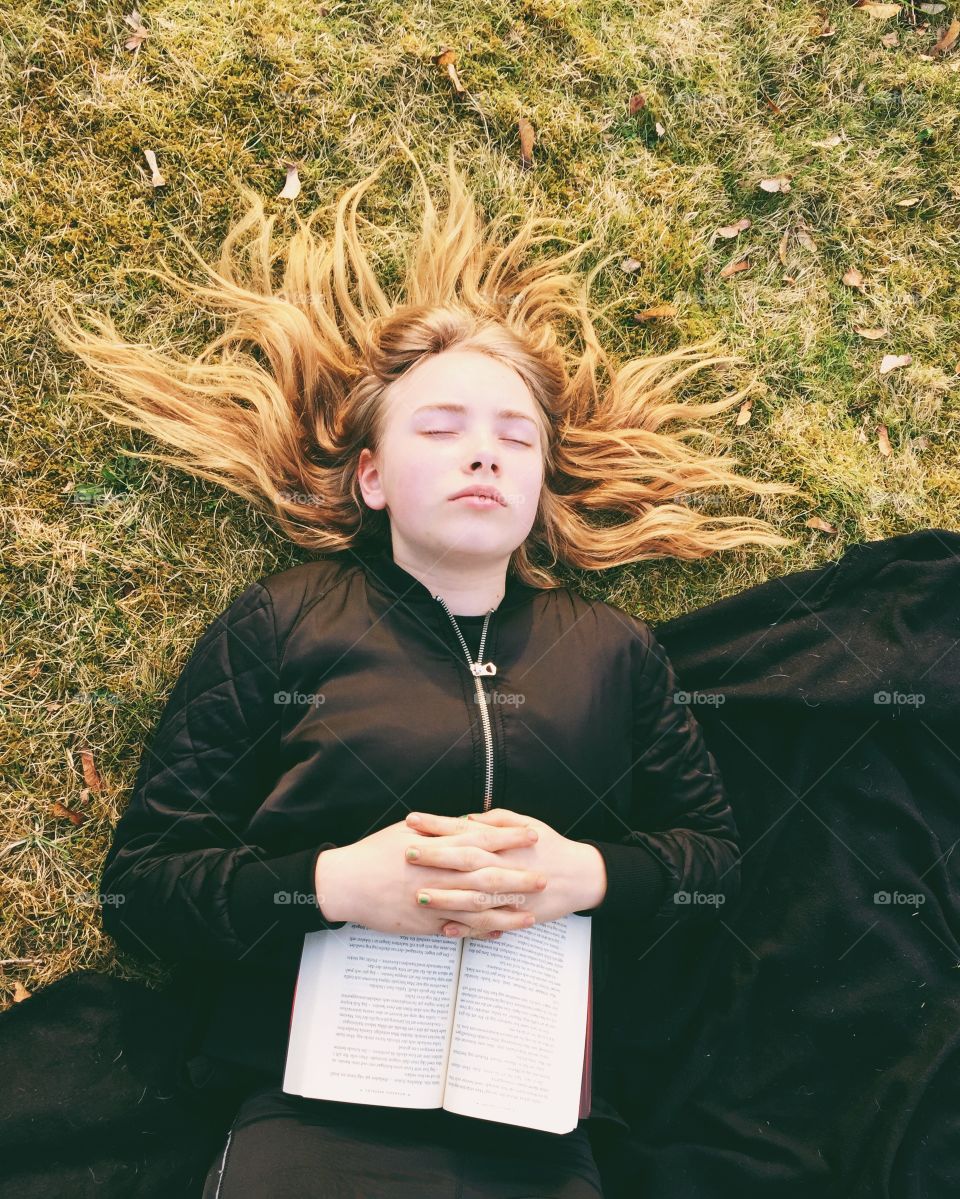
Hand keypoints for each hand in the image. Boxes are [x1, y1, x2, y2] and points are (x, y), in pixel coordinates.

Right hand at [314, 816, 547, 938]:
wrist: (347, 882)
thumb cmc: (376, 852)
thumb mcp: (408, 832)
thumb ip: (441, 830)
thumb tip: (468, 823)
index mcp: (437, 846)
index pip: (482, 839)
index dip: (509, 837)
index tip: (533, 835)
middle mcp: (439, 874)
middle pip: (487, 875)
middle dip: (518, 877)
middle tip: (544, 877)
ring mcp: (434, 901)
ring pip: (478, 908)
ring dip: (507, 911)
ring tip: (531, 914)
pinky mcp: (425, 924)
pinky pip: (459, 930)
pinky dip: (481, 931)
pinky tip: (500, 934)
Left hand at [404, 808, 605, 936]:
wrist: (579, 876)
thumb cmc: (550, 845)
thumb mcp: (526, 823)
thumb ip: (495, 819)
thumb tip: (465, 818)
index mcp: (505, 841)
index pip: (465, 830)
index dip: (438, 825)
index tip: (412, 820)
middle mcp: (506, 865)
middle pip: (465, 860)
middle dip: (435, 857)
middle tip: (406, 853)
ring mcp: (510, 893)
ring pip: (474, 895)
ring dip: (446, 896)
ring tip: (418, 895)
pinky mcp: (515, 914)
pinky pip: (487, 922)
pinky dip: (466, 927)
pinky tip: (443, 928)